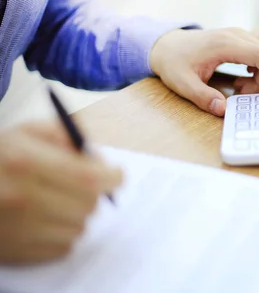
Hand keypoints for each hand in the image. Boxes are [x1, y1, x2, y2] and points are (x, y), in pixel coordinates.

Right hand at [0, 122, 122, 264]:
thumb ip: (67, 135)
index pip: (88, 177)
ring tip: (55, 199)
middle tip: (80, 184)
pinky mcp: (15, 252)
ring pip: (80, 227)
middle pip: (88, 204)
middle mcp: (21, 198)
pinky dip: (63, 233)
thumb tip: (100, 159)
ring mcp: (17, 229)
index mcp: (25, 162)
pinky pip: (64, 247)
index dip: (111, 177)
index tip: (116, 175)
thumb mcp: (26, 132)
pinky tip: (44, 218)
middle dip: (93, 192)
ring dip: (77, 213)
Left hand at [150, 28, 258, 115]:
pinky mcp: (240, 39)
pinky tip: (243, 77)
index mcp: (225, 44)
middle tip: (244, 96)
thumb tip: (223, 109)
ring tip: (241, 87)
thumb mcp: (182, 84)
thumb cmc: (174, 62)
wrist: (165, 45)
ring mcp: (239, 35)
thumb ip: (203, 97)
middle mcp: (236, 35)